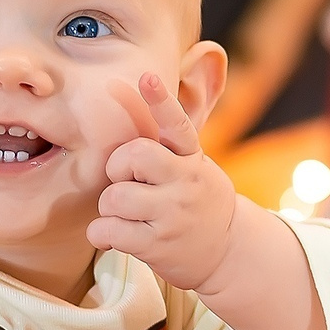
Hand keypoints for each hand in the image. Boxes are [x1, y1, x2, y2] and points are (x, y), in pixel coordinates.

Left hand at [91, 72, 326, 329]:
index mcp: (192, 158)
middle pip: (133, 157)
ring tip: (126, 214)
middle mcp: (186, 182)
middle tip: (126, 181)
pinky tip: (115, 235)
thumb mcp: (194, 166)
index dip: (161, 100)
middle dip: (117, 168)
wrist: (228, 252)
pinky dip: (101, 234)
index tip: (147, 77)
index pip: (177, 124)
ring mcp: (173, 215)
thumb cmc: (196, 200)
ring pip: (113, 198)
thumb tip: (143, 81)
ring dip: (109, 208)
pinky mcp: (157, 245)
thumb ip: (168, 138)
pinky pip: (106, 230)